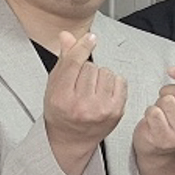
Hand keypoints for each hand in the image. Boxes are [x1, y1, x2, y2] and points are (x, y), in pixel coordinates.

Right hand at [44, 30, 128, 165]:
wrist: (71, 138)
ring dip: (100, 76)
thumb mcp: (54, 85)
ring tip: (92, 89)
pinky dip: (113, 82)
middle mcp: (82, 105)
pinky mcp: (116, 112)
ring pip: (106, 72)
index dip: (82, 46)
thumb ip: (64, 60)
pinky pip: (120, 81)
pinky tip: (104, 92)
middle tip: (80, 84)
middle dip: (86, 70)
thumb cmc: (61, 112)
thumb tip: (67, 36)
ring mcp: (101, 110)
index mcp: (62, 98)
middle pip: (90, 66)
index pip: (75, 63)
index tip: (90, 38)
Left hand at [133, 59, 174, 159]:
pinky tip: (153, 120)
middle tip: (167, 102)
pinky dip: (150, 112)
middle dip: (170, 92)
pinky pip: (154, 112)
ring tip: (162, 113)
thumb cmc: (174, 121)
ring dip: (159, 103)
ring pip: (167, 101)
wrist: (159, 149)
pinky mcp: (165, 139)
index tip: (172, 70)